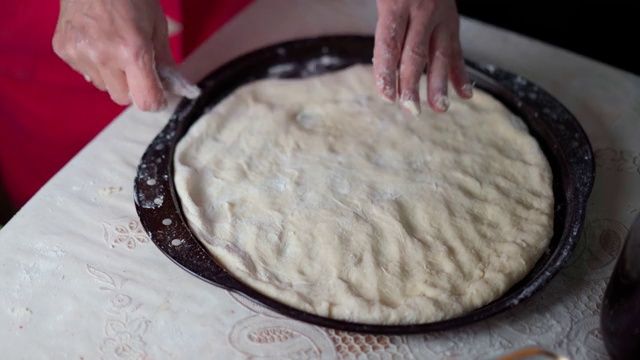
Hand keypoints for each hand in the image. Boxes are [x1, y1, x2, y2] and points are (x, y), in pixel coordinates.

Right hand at [52, 0, 172, 110]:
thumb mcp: (157, 25)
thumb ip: (165, 61)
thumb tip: (175, 89)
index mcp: (132, 50)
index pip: (146, 100)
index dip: (156, 101)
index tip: (160, 95)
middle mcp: (104, 56)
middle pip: (123, 98)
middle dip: (133, 87)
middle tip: (136, 65)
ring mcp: (80, 53)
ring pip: (103, 86)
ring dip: (113, 76)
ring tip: (114, 46)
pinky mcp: (63, 49)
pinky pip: (85, 72)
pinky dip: (94, 64)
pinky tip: (97, 41)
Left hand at [373, 0, 472, 114]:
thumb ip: (380, 25)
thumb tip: (379, 62)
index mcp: (396, 3)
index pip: (390, 43)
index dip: (387, 70)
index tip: (386, 95)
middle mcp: (422, 11)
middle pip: (415, 53)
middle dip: (413, 84)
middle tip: (410, 109)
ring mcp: (441, 17)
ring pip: (441, 54)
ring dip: (440, 84)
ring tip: (439, 107)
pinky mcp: (452, 22)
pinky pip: (456, 50)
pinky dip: (461, 74)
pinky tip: (465, 94)